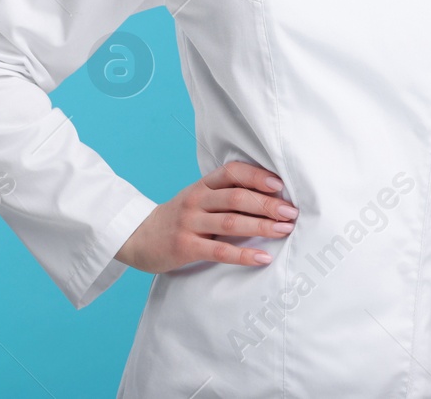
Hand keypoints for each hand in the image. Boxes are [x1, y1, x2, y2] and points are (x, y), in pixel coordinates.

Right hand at [114, 160, 296, 272]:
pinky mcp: (186, 247)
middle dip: (267, 204)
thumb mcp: (198, 199)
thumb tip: (270, 196)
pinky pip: (220, 251)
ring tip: (284, 230)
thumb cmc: (180, 218)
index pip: (232, 172)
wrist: (138, 237)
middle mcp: (196, 199)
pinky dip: (244, 254)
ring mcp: (190, 223)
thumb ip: (225, 195)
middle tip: (291, 212)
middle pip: (237, 197)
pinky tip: (263, 258)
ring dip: (261, 226)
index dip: (257, 176)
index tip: (280, 184)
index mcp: (202, 185)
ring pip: (231, 222)